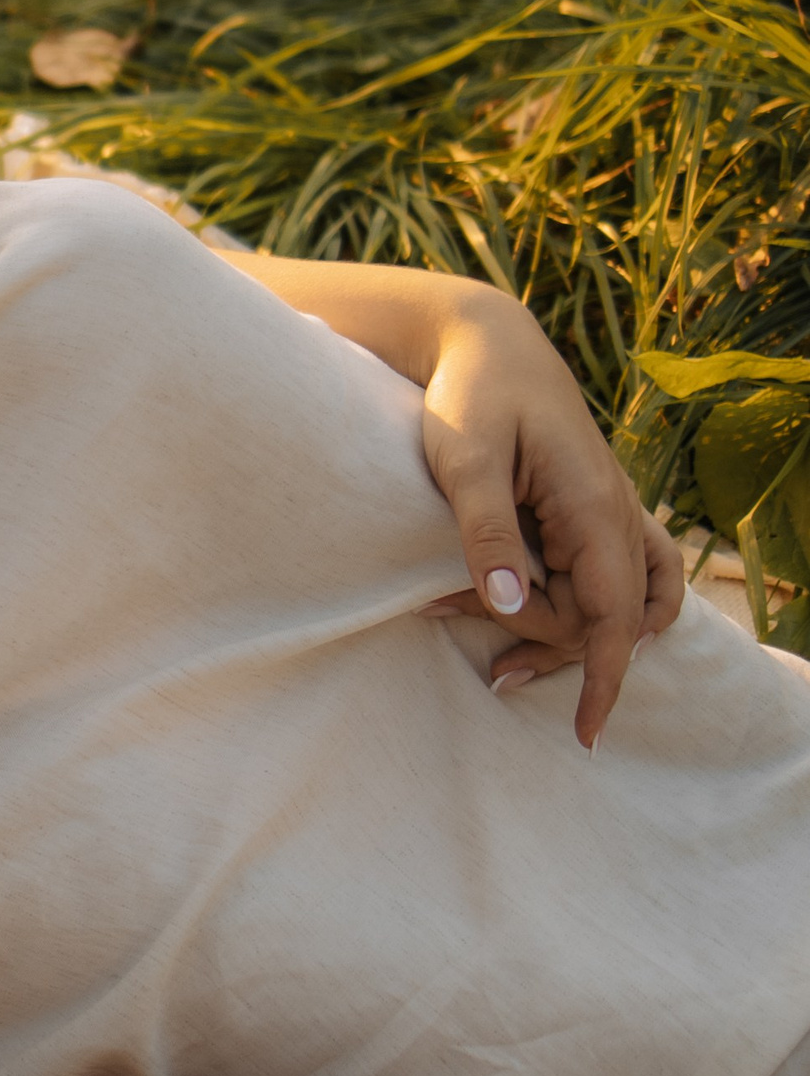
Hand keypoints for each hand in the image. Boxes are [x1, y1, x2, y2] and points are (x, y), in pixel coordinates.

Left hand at [414, 289, 682, 746]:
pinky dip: (581, 606)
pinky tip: (530, 619)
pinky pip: (614, 576)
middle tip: (461, 639)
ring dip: (559, 635)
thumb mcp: (465, 458)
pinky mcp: (590, 510)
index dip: (603, 677)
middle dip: (545, 646)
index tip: (587, 733)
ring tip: (498, 659)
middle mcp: (615, 515)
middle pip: (605, 620)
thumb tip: (506, 603)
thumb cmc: (472, 395)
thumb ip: (486, 530)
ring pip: (613, 605)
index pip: (615, 616)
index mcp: (594, 507)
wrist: (486, 343)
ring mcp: (608, 513)